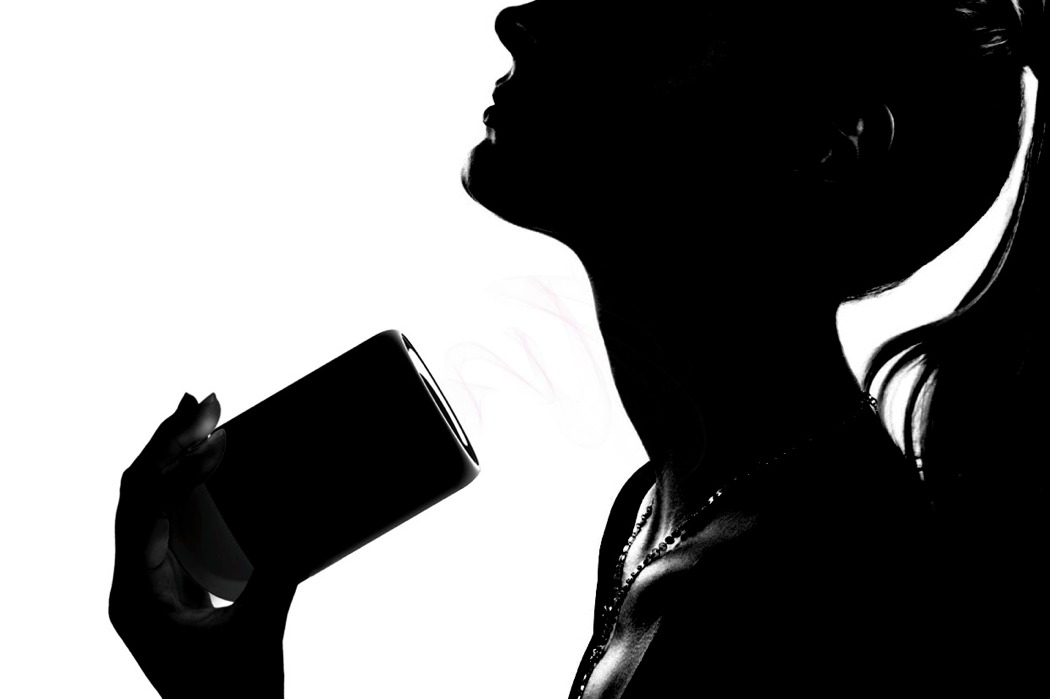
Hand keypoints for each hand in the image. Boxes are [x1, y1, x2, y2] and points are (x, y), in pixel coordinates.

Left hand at [110, 393, 298, 697]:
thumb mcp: (258, 637)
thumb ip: (279, 580)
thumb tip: (315, 517)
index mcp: (135, 595)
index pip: (142, 508)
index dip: (176, 463)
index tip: (218, 432)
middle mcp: (131, 583)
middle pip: (137, 494)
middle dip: (169, 442)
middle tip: (209, 401)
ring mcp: (149, 583)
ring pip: (146, 503)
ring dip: (172, 456)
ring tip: (202, 415)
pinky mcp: (172, 585)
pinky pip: (169, 521)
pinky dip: (187, 485)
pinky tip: (208, 464)